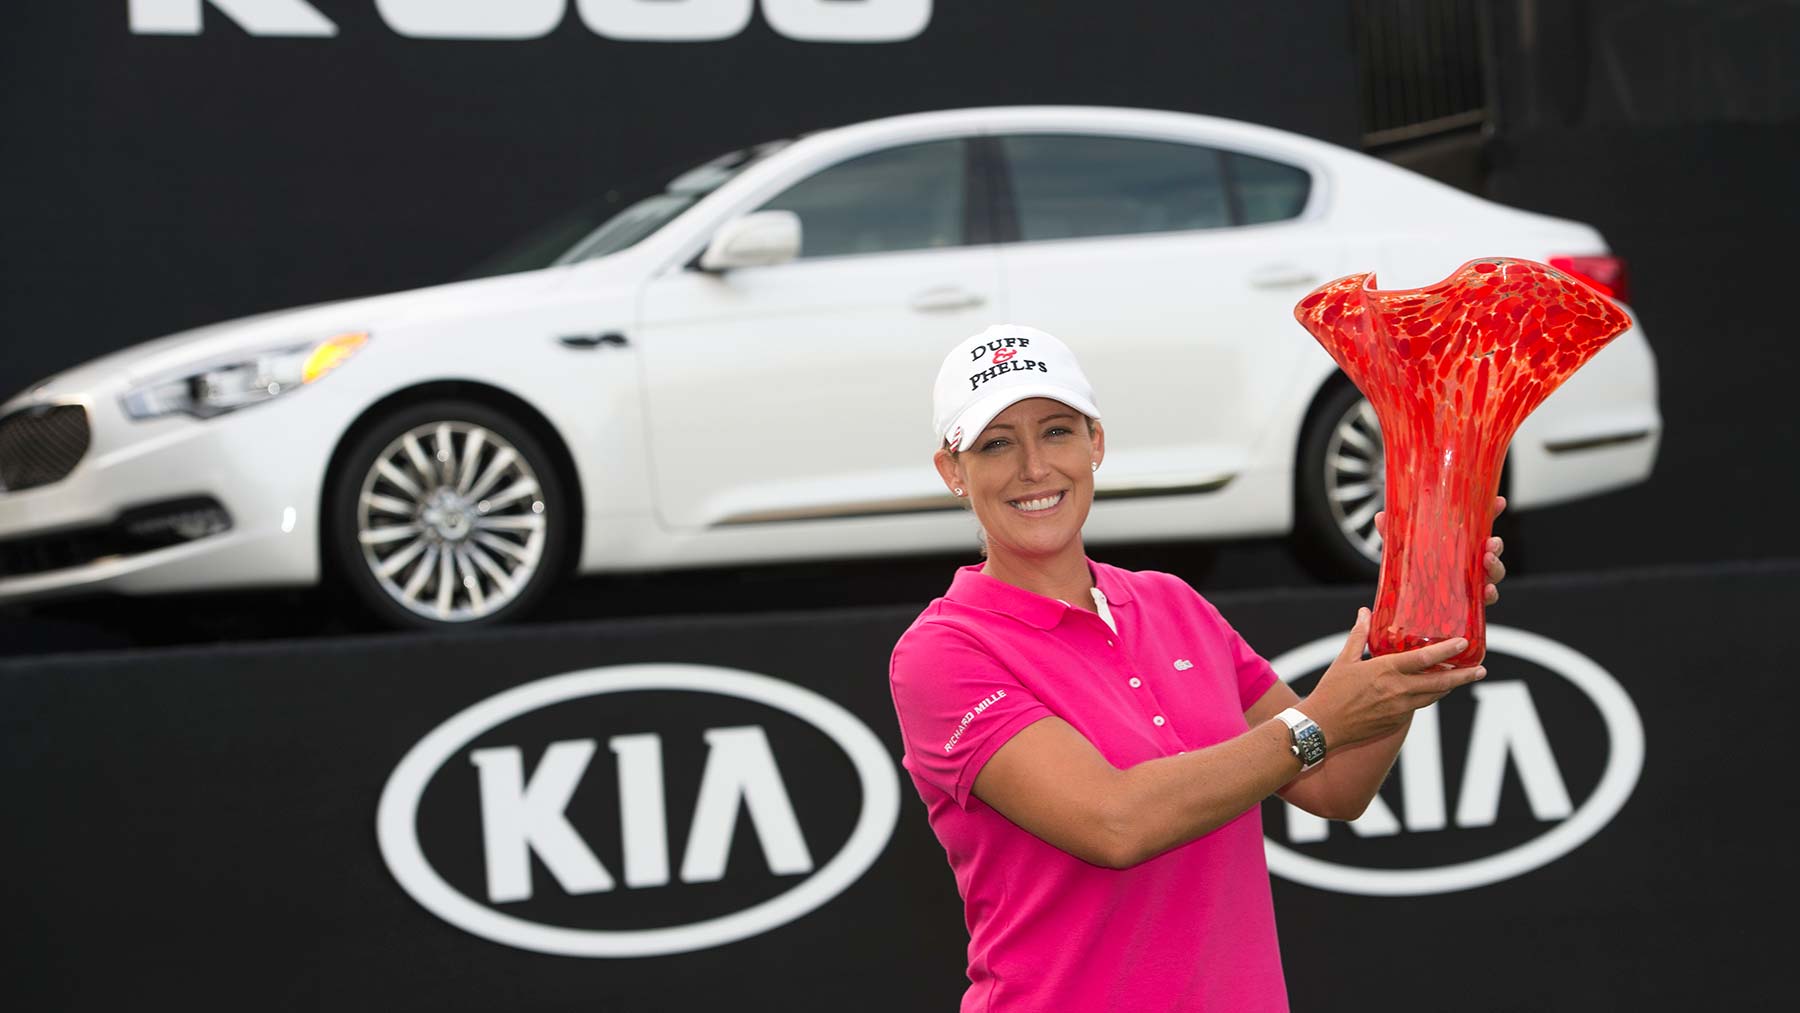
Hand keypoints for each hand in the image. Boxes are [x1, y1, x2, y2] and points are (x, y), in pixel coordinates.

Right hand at [1300, 607, 1486, 749]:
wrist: (1322, 727)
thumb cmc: (1331, 691)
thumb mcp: (1344, 660)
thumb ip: (1359, 635)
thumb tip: (1364, 612)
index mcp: (1386, 671)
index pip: (1425, 659)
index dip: (1448, 651)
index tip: (1464, 644)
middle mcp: (1398, 690)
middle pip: (1440, 682)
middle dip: (1463, 676)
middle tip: (1481, 670)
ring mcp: (1399, 708)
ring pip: (1433, 696)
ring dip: (1449, 687)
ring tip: (1461, 678)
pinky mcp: (1396, 721)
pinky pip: (1418, 706)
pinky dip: (1428, 696)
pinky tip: (1431, 690)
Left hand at [1373, 494, 1506, 605]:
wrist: (1406, 604)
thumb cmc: (1410, 569)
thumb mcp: (1401, 548)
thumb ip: (1393, 533)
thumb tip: (1381, 517)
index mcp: (1458, 542)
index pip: (1480, 524)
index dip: (1492, 512)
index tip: (1499, 502)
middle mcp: (1469, 560)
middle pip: (1492, 549)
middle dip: (1496, 544)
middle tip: (1491, 542)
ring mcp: (1471, 580)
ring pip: (1494, 572)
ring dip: (1496, 565)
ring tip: (1488, 560)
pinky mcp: (1469, 601)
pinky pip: (1485, 599)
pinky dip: (1490, 594)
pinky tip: (1487, 590)